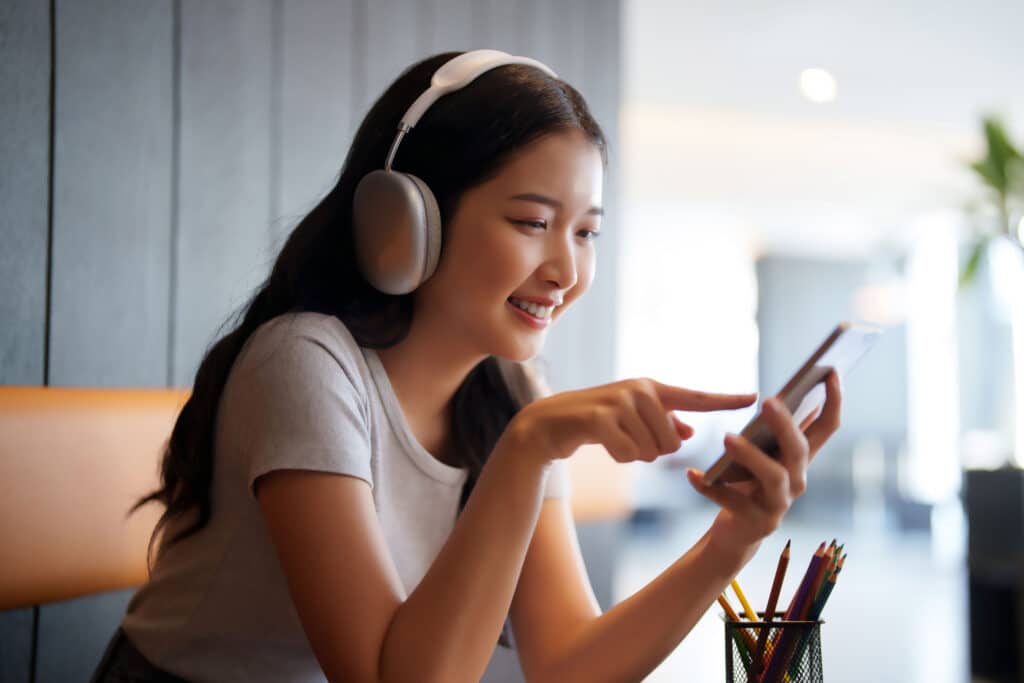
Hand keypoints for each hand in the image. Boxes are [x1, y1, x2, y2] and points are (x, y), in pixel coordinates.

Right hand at [502, 378, 757, 464]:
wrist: (550, 422)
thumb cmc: (597, 422)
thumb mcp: (632, 419)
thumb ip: (662, 424)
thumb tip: (688, 434)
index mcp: (653, 389)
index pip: (696, 397)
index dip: (725, 400)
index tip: (755, 398)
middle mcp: (640, 390)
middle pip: (671, 443)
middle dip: (652, 451)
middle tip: (627, 438)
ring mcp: (620, 402)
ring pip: (651, 451)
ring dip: (634, 455)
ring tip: (613, 438)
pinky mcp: (601, 418)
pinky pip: (629, 455)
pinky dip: (618, 458)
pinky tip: (603, 444)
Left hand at [686, 370, 842, 553]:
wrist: (736, 531)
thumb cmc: (749, 484)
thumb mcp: (765, 455)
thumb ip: (777, 432)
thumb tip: (789, 396)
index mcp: (800, 459)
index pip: (827, 427)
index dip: (834, 400)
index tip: (831, 370)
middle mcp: (797, 481)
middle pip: (798, 450)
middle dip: (785, 425)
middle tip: (768, 402)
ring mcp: (779, 504)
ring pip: (772, 477)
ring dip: (751, 456)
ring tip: (727, 437)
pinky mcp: (756, 522)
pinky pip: (731, 502)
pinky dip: (710, 488)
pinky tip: (692, 475)